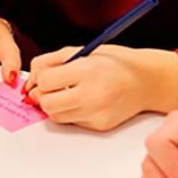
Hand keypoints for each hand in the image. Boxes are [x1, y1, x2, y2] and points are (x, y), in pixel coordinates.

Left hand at [24, 45, 177, 131]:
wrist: (147, 81)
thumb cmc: (114, 63)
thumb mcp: (81, 51)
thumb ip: (50, 61)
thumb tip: (31, 79)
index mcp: (87, 71)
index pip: (45, 81)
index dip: (39, 78)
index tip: (45, 74)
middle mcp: (92, 95)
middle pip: (47, 103)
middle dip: (42, 94)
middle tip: (50, 87)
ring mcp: (97, 114)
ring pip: (56, 116)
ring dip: (53, 104)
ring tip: (65, 92)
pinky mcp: (100, 126)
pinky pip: (72, 122)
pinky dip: (69, 112)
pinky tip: (80, 100)